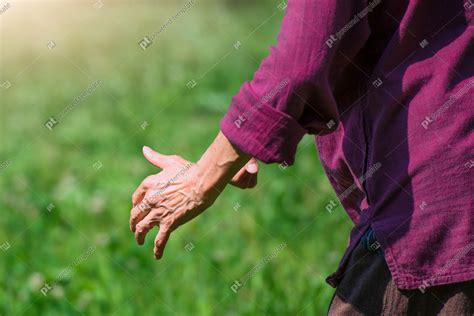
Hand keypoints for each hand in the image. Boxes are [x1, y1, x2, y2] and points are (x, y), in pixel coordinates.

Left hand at [130, 144, 256, 258]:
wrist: (201, 182)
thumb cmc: (189, 170)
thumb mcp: (170, 162)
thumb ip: (155, 158)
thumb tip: (144, 149)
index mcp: (149, 184)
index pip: (136, 198)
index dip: (136, 206)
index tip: (137, 210)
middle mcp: (150, 200)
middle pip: (136, 215)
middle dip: (134, 223)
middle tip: (136, 229)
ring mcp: (158, 213)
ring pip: (143, 228)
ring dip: (140, 236)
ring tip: (140, 241)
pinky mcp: (169, 223)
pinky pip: (160, 240)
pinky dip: (157, 249)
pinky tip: (157, 256)